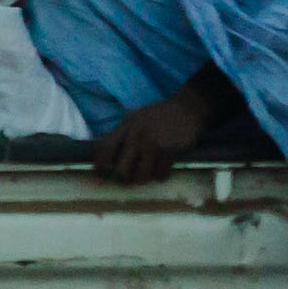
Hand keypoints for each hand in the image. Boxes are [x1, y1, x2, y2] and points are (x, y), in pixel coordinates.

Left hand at [93, 89, 214, 183]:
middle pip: (121, 169)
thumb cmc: (159, 115)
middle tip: (127, 180)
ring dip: (142, 180)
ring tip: (145, 176)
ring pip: (140, 176)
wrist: (188, 108)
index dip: (100, 164)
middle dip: (123, 179)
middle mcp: (136, 136)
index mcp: (125, 127)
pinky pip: (160, 174)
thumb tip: (105, 153)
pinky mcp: (169, 150)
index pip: (104, 149)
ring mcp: (152, 144)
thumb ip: (121, 134)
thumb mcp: (135, 119)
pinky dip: (160, 176)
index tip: (101, 174)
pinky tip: (161, 170)